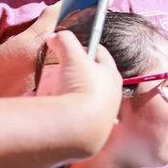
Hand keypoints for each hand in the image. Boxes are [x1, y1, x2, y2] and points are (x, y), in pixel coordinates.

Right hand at [40, 27, 122, 154]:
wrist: (78, 130)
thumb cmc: (80, 88)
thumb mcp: (71, 57)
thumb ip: (64, 40)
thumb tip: (55, 36)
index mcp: (111, 75)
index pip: (100, 54)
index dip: (84, 47)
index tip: (71, 47)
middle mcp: (112, 95)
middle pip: (94, 78)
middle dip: (78, 73)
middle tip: (62, 71)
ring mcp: (104, 115)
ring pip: (87, 99)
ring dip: (74, 95)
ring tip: (57, 93)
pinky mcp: (94, 132)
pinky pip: (79, 119)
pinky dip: (69, 115)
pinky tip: (58, 115)